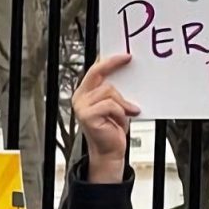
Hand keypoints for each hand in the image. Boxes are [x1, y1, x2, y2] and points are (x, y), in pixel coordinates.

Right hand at [71, 53, 139, 182]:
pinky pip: (110, 105)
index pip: (95, 70)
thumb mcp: (115, 106)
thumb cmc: (112, 129)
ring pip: (109, 91)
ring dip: (122, 104)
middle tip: (128, 59)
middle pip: (97, 72)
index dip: (109, 61)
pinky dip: (120, 113)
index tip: (124, 55)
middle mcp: (80, 97)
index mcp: (85, 93)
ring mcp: (82, 106)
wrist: (110, 152)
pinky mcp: (87, 115)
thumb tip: (125, 75)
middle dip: (114, 64)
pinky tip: (120, 121)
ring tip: (124, 115)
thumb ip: (114, 92)